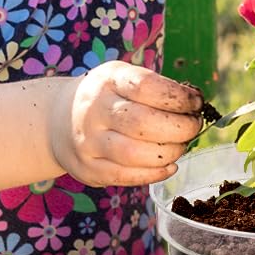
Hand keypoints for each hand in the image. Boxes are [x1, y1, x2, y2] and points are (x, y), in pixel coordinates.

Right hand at [50, 62, 204, 186]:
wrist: (58, 119)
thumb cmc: (106, 96)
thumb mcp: (122, 78)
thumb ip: (156, 89)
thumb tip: (196, 106)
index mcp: (108, 80)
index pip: (146, 87)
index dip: (178, 97)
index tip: (195, 102)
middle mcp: (94, 110)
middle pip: (143, 123)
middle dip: (180, 128)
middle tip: (193, 126)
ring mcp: (89, 142)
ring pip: (135, 154)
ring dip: (169, 153)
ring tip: (181, 146)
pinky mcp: (89, 169)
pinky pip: (126, 176)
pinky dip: (155, 173)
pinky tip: (169, 165)